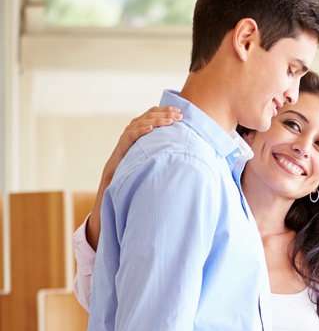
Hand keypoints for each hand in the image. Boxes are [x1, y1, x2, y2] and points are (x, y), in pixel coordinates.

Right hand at [86, 106, 182, 248]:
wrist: (111, 216)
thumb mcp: (155, 181)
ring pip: (133, 129)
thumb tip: (195, 167)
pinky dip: (138, 134)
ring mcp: (119, 156)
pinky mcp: (113, 164)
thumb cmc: (136, 200)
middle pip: (141, 122)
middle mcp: (126, 150)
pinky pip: (125, 144)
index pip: (148, 124)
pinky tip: (151, 129)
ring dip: (152, 121)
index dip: (162, 116)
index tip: (181, 114)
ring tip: (170, 120)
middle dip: (160, 115)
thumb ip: (167, 170)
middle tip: (179, 114)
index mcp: (136, 151)